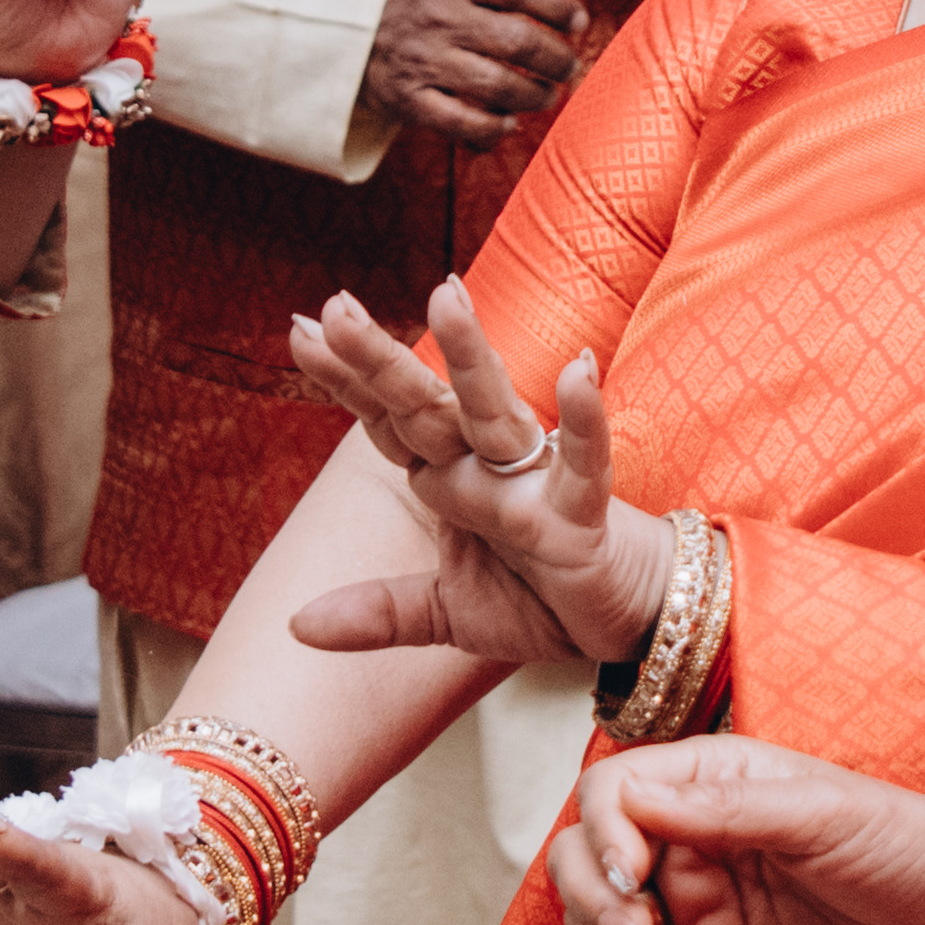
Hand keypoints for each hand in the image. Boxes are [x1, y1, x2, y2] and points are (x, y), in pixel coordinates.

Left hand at [281, 280, 663, 662]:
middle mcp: (487, 468)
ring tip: (446, 298)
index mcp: (451, 479)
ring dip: (472, 358)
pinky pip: (586, 463)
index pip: (389, 422)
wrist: (627, 621)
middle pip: (426, 406)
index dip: (348, 380)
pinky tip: (579, 371)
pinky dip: (585, 421)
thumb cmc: (543, 598)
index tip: (300, 332)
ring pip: (496, 414)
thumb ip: (379, 611)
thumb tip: (296, 626)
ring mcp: (535, 484)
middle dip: (382, 360)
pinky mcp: (584, 514)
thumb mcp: (447, 612)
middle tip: (336, 307)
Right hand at [364, 0, 584, 142]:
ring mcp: (423, 59)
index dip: (557, 7)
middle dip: (555, 60)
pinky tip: (509, 122)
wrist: (358, 33)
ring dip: (534, 96)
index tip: (579, 22)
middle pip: (514, 41)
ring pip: (495, 85)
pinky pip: (460, 121)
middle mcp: (439, 16)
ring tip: (548, 94)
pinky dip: (491, 128)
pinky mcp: (410, 98)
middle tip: (570, 67)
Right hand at [544, 733, 924, 924]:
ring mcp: (701, 907)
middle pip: (586, 858)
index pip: (614, 795)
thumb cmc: (910, 848)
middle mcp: (695, 840)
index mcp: (715, 782)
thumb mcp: (824, 814)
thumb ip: (729, 809)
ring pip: (599, 921)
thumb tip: (633, 802)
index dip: (604, 834)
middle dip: (592, 899)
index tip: (634, 876)